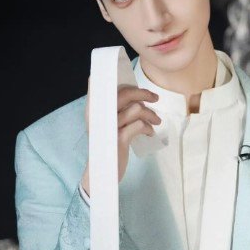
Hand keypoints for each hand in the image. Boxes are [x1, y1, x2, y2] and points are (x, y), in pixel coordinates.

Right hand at [81, 77, 160, 196]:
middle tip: (154, 98)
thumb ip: (115, 108)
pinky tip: (149, 133)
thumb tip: (135, 92)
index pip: (101, 84)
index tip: (133, 84)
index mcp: (94, 109)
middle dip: (143, 93)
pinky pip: (139, 125)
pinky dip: (147, 128)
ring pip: (136, 109)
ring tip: (155, 121)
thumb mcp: (107, 124)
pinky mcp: (119, 139)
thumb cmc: (108, 144)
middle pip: (125, 93)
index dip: (115, 78)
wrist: (102, 171)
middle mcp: (99, 114)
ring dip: (150, 114)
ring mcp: (109, 126)